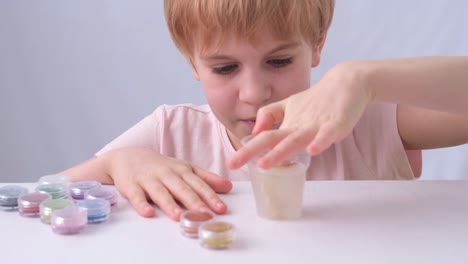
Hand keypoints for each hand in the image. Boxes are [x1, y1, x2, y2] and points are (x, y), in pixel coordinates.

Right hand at [103, 147, 231, 219]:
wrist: (128, 156)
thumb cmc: (161, 167)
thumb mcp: (185, 168)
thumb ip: (206, 178)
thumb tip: (229, 187)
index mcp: (182, 171)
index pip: (198, 184)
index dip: (210, 196)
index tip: (221, 208)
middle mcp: (167, 174)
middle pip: (182, 188)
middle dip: (194, 201)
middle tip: (205, 215)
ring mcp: (149, 179)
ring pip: (160, 192)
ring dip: (169, 204)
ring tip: (179, 216)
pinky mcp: (131, 186)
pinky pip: (136, 196)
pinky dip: (141, 204)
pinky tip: (147, 213)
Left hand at [228, 62, 370, 168]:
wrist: (347, 82)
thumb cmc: (318, 98)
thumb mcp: (291, 105)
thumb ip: (271, 115)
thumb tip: (254, 131)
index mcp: (288, 124)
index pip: (264, 138)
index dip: (247, 150)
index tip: (231, 163)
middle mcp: (299, 125)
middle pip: (273, 139)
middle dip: (253, 152)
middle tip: (234, 163)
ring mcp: (317, 124)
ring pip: (296, 139)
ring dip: (281, 152)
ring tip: (265, 163)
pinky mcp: (337, 123)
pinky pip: (327, 134)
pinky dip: (320, 141)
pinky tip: (312, 150)